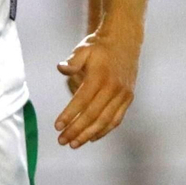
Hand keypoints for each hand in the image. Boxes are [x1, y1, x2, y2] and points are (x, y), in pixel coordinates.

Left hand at [53, 27, 140, 148]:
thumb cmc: (99, 46)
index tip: (57, 126)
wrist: (124, 40)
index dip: (69, 115)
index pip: (82, 101)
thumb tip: (61, 68)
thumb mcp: (83, 49)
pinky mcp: (128, 98)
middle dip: (76, 130)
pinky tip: (91, 137)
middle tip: (62, 140)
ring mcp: (123, 94)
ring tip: (74, 144)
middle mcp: (114, 87)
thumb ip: (72, 61)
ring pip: (105, 121)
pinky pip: (116, 119)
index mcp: (100, 76)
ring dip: (89, 134)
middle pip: (93, 115)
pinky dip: (104, 131)